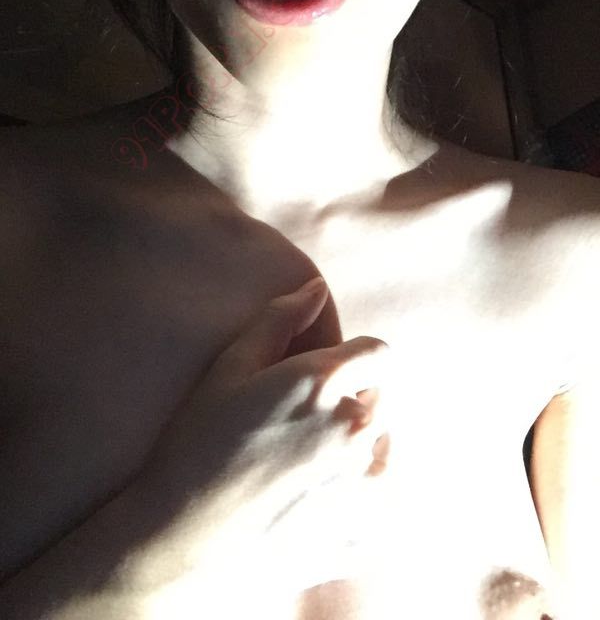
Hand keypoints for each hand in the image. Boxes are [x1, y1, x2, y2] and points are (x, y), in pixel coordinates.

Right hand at [136, 276, 391, 602]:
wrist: (180, 539)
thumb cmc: (198, 445)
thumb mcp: (228, 369)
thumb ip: (278, 321)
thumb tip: (317, 289)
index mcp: (325, 385)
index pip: (378, 352)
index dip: (354, 358)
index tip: (325, 375)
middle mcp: (356, 431)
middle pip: (379, 400)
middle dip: (351, 401)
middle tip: (300, 423)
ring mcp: (362, 486)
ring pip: (383, 449)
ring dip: (359, 448)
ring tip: (308, 463)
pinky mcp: (359, 532)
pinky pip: (381, 502)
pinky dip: (361, 496)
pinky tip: (320, 500)